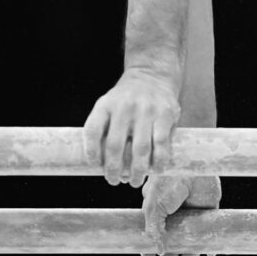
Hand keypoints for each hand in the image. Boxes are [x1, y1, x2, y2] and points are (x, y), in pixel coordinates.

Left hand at [84, 68, 180, 186]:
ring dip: (137, 171)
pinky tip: (156, 170)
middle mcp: (124, 106)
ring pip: (140, 149)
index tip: (95, 166)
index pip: (92, 131)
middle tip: (113, 181)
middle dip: (113, 170)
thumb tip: (105, 167)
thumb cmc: (126, 99)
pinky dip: (159, 161)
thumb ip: (105, 130)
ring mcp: (146, 110)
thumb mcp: (109, 105)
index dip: (91, 152)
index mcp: (105, 105)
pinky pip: (161, 144)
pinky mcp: (165, 114)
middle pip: (115, 146)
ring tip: (134, 182)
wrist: (152, 74)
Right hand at [141, 175, 221, 255]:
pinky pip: (209, 229)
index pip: (152, 230)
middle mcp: (174, 210)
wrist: (192, 166)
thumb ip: (153, 228)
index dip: (151, 245)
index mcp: (158, 207)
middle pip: (172, 236)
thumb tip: (159, 250)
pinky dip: (209, 243)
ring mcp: (191, 210)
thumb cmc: (168, 181)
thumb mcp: (152, 206)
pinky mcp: (208, 209)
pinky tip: (208, 253)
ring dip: (188, 251)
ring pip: (189, 236)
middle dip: (170, 251)